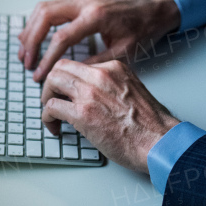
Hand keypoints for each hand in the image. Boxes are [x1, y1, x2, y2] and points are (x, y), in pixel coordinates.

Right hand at [17, 0, 180, 81]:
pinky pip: (51, 7)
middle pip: (45, 17)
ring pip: (44, 8)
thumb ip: (97, 62)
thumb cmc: (142, 28)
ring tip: (25, 52)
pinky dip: (38, 22)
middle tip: (27, 62)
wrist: (153, 9)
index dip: (47, 58)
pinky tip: (34, 36)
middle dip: (31, 41)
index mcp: (96, 16)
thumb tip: (74, 75)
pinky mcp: (79, 1)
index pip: (62, 37)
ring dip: (31, 30)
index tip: (39, 74)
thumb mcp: (124, 50)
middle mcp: (85, 3)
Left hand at [40, 58, 178, 173]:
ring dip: (46, 98)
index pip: (79, 64)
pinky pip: (51, 108)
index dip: (68, 79)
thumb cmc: (150, 124)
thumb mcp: (132, 90)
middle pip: (60, 67)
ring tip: (51, 114)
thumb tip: (92, 96)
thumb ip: (111, 87)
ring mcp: (90, 93)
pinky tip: (55, 128)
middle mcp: (100, 75)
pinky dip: (47, 118)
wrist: (159, 141)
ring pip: (52, 81)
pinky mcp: (82, 114)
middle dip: (52, 84)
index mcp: (114, 68)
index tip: (65, 91)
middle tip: (52, 100)